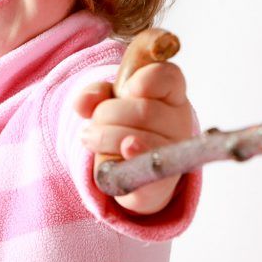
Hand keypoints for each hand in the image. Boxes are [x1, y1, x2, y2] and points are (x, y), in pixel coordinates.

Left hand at [74, 61, 192, 214]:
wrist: (134, 172)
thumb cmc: (124, 127)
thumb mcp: (110, 102)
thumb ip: (96, 94)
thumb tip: (82, 103)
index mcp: (171, 96)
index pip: (168, 78)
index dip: (146, 81)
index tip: (127, 90)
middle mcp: (178, 123)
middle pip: (144, 110)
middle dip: (107, 114)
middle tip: (94, 123)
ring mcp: (172, 155)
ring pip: (137, 138)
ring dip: (105, 137)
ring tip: (92, 140)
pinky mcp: (162, 183)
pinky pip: (149, 171)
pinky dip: (134, 158)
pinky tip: (125, 152)